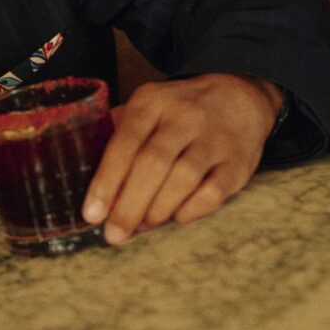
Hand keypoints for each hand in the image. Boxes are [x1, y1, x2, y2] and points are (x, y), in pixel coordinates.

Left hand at [81, 74, 281, 244]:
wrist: (239, 96)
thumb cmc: (176, 113)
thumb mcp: (145, 108)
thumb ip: (116, 137)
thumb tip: (90, 187)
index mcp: (152, 101)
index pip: (125, 142)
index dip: (106, 181)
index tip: (92, 214)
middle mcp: (185, 116)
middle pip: (153, 164)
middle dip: (129, 205)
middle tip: (113, 234)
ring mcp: (215, 139)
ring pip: (183, 179)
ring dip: (157, 210)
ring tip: (141, 225)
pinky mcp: (239, 163)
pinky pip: (213, 193)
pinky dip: (190, 211)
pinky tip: (176, 217)